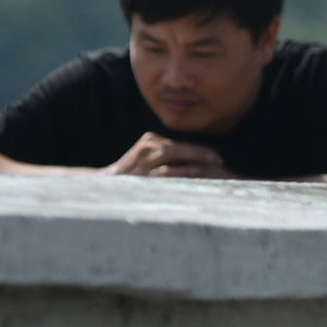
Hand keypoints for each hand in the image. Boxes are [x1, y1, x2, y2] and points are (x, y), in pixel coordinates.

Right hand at [103, 132, 238, 178]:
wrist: (105, 184)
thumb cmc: (131, 176)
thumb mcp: (148, 162)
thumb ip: (167, 160)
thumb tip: (194, 165)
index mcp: (151, 141)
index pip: (180, 145)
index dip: (200, 150)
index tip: (217, 157)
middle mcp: (148, 146)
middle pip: (180, 147)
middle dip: (202, 153)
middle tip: (220, 159)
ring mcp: (143, 157)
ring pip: (173, 154)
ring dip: (196, 158)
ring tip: (215, 163)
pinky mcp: (140, 170)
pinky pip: (163, 169)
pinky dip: (180, 170)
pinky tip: (196, 171)